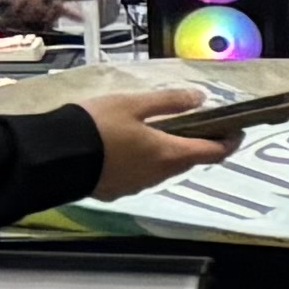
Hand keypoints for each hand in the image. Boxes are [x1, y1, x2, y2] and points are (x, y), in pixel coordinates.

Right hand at [68, 72, 241, 193]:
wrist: (52, 157)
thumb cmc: (95, 126)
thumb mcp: (132, 103)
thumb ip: (168, 101)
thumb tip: (200, 98)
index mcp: (169, 154)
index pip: (214, 152)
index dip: (230, 141)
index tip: (236, 130)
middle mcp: (158, 175)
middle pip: (189, 161)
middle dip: (198, 145)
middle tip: (198, 126)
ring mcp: (136, 186)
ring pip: (164, 169)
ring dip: (170, 153)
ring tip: (163, 133)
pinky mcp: (115, 191)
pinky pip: (139, 175)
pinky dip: (145, 162)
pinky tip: (131, 149)